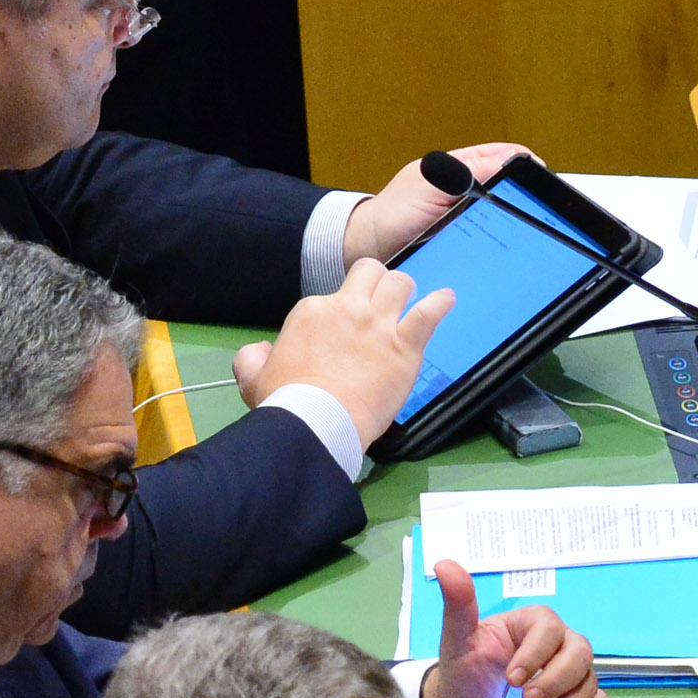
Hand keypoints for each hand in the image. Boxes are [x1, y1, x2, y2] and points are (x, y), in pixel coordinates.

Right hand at [226, 259, 453, 445]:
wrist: (316, 424)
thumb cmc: (286, 404)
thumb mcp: (253, 379)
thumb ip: (251, 358)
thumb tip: (260, 350)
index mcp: (312, 312)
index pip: (331, 295)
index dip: (338, 311)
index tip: (340, 332)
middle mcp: (347, 308)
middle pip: (370, 273)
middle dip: (375, 281)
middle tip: (377, 300)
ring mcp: (378, 325)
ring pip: (400, 283)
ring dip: (404, 290)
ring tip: (406, 302)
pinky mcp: (404, 346)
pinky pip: (429, 313)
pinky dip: (440, 304)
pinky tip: (445, 300)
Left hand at [342, 141, 528, 265]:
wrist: (368, 248)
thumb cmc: (392, 213)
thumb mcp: (430, 186)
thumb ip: (465, 172)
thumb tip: (507, 160)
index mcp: (459, 167)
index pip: (503, 156)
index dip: (524, 163)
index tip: (540, 176)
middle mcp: (465, 189)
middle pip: (507, 185)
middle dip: (522, 193)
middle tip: (539, 205)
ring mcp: (465, 214)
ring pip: (501, 211)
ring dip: (512, 217)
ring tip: (528, 223)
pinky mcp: (462, 239)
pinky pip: (489, 235)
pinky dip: (499, 237)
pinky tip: (509, 243)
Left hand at [422, 561, 604, 697]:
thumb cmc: (464, 674)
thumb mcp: (456, 641)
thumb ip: (458, 606)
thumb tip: (445, 564)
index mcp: (533, 624)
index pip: (550, 630)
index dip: (535, 655)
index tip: (511, 680)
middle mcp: (559, 644)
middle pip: (580, 654)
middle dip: (555, 681)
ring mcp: (572, 673)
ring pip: (590, 682)